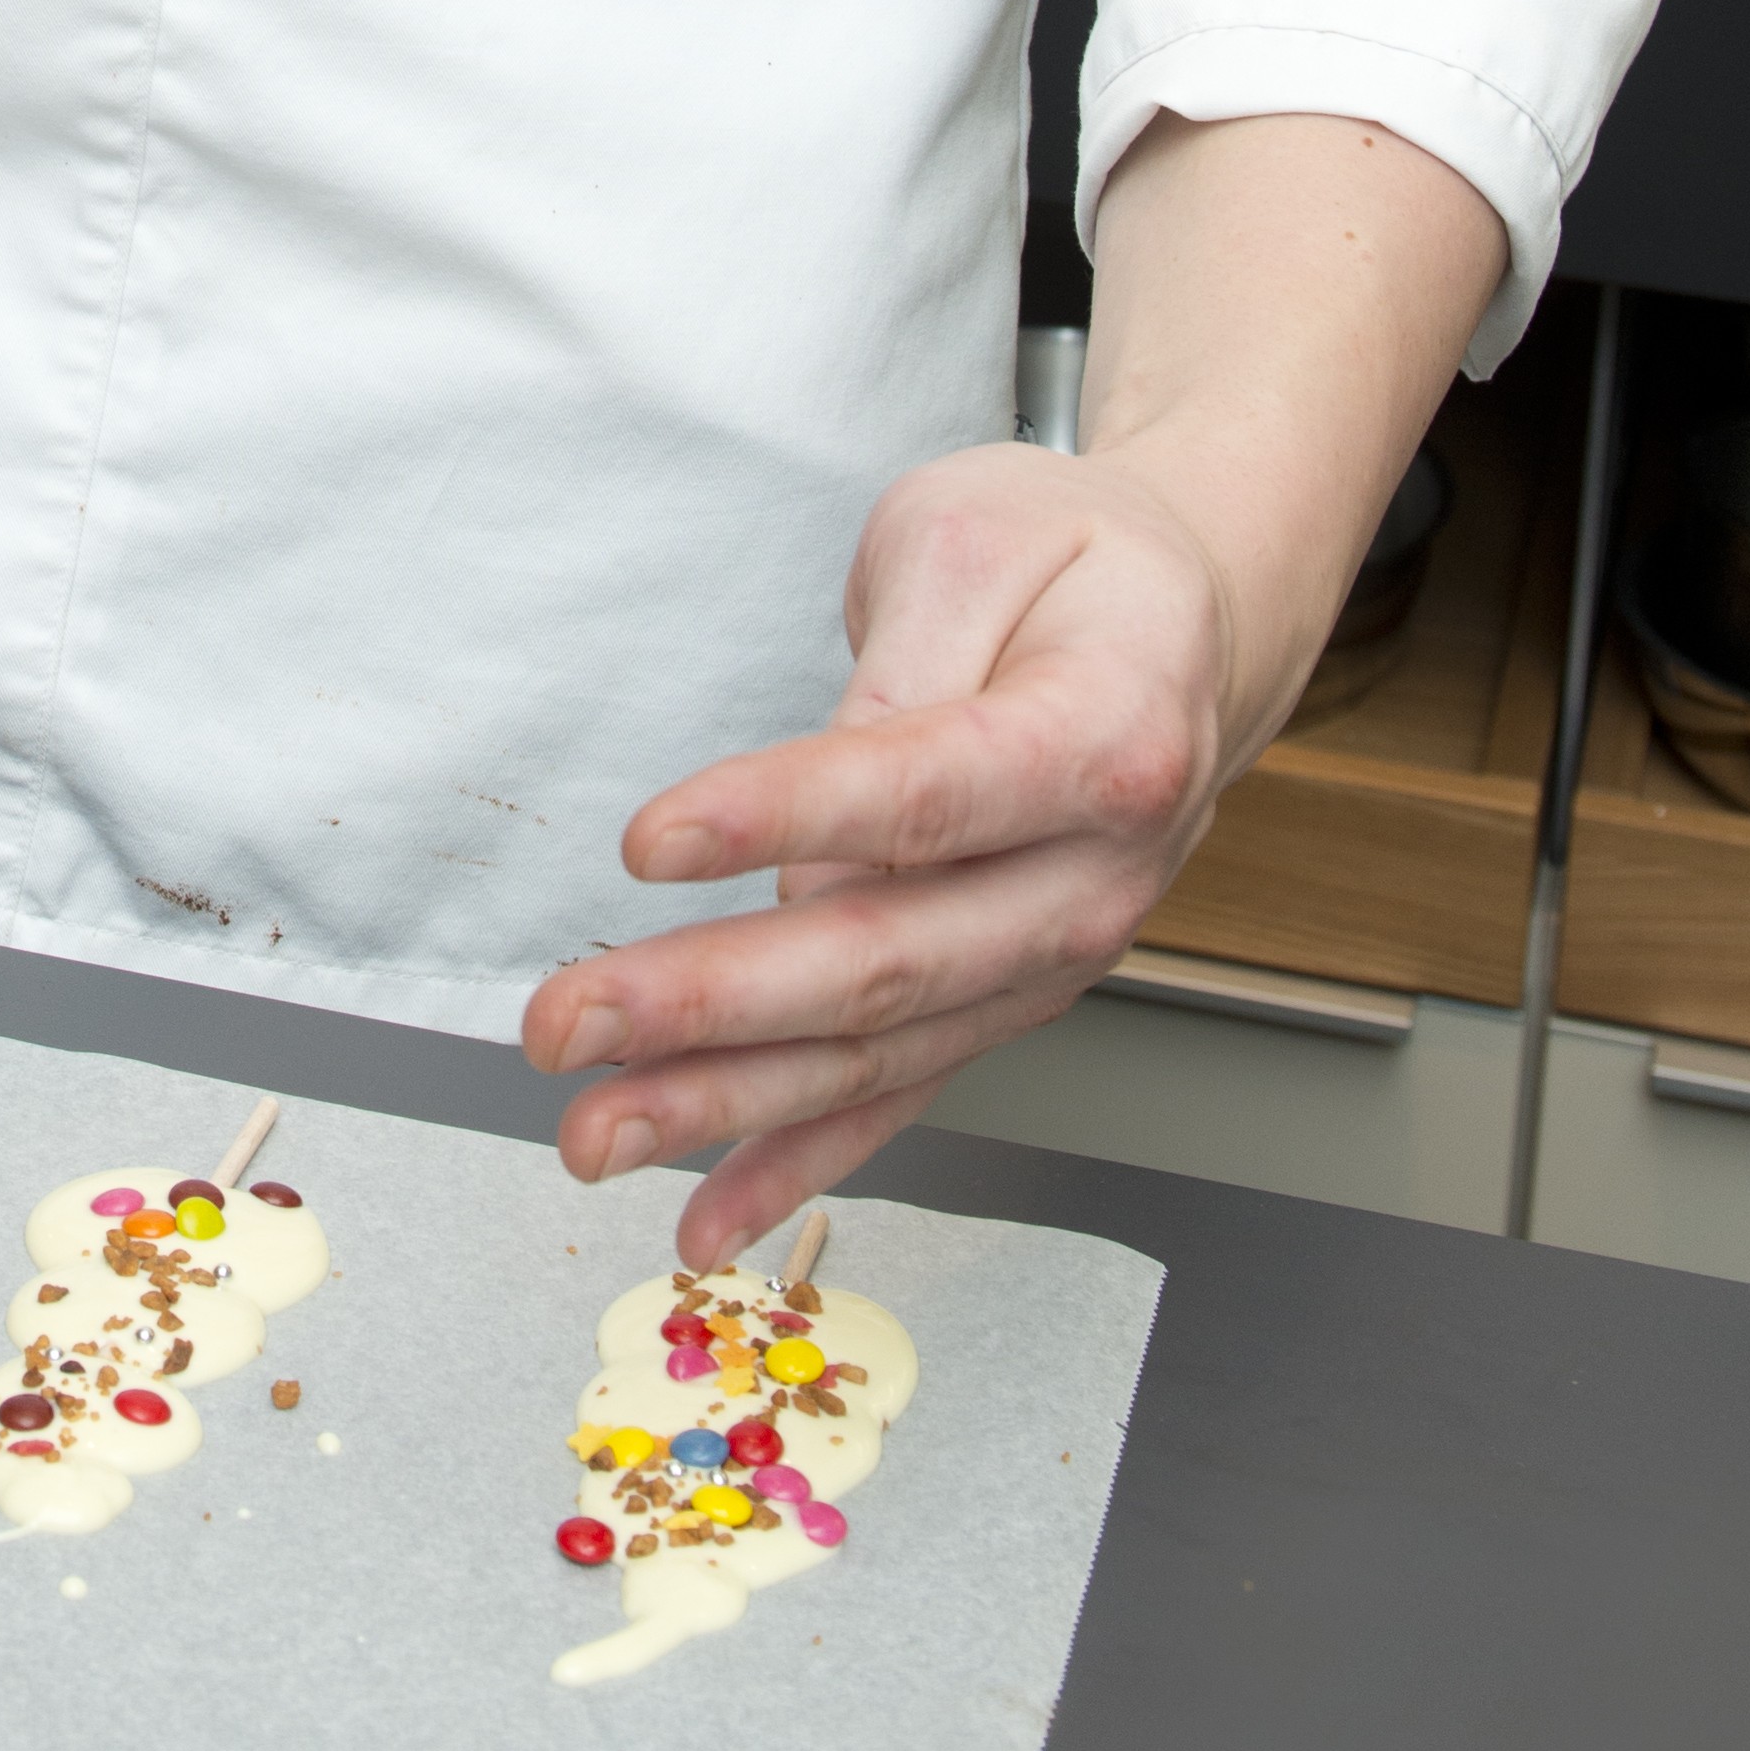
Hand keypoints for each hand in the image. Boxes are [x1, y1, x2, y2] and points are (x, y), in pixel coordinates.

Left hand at [521, 444, 1254, 1259]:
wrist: (1183, 632)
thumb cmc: (1070, 564)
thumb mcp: (979, 538)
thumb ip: (906, 662)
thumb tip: (816, 809)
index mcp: (1106, 739)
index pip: (924, 792)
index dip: (784, 818)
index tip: (648, 841)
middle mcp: (1092, 878)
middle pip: (888, 952)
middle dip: (711, 1001)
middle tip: (566, 1020)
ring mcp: (1052, 958)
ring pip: (877, 1047)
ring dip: (725, 1102)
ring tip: (591, 1130)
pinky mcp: (1005, 998)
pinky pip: (900, 1092)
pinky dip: (801, 1161)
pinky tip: (706, 1212)